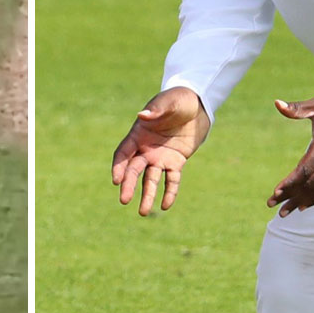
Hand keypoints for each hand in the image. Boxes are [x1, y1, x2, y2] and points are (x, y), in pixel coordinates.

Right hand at [111, 87, 211, 215]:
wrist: (197, 105)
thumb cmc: (178, 99)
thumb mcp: (169, 102)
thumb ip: (156, 110)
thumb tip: (142, 115)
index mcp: (138, 134)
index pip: (124, 153)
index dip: (119, 167)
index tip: (116, 180)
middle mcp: (146, 148)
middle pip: (134, 170)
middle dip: (128, 185)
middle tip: (124, 200)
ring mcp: (160, 157)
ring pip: (151, 179)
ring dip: (146, 195)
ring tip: (143, 212)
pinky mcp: (176, 162)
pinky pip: (172, 180)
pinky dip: (169, 192)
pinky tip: (166, 206)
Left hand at [267, 95, 313, 217]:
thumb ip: (296, 108)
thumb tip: (276, 102)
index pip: (304, 170)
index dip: (290, 182)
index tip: (276, 191)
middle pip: (308, 185)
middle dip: (289, 196)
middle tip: (270, 204)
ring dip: (300, 202)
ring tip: (283, 213)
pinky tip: (304, 206)